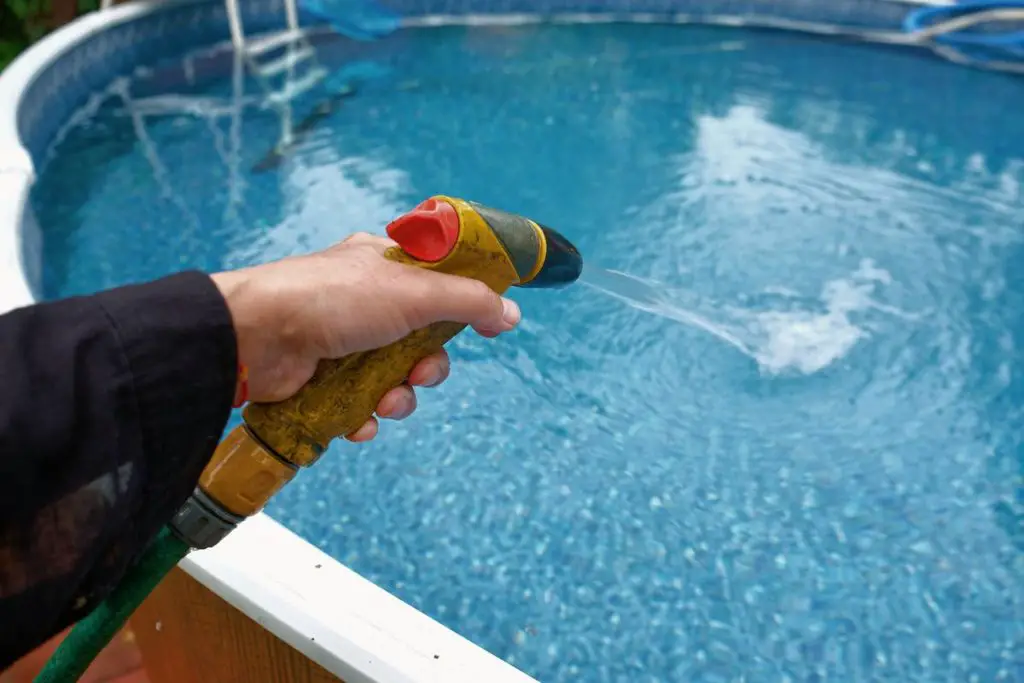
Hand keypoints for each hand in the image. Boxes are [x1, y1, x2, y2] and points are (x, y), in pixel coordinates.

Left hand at [211, 233, 520, 440]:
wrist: (254, 338)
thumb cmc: (332, 299)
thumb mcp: (412, 292)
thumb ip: (467, 301)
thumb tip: (511, 313)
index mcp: (383, 265)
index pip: (439, 281)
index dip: (465, 304)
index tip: (489, 326)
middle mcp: (365, 300)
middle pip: (422, 339)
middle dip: (428, 366)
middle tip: (419, 373)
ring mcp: (342, 341)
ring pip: (394, 377)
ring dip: (399, 398)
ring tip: (385, 403)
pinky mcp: (322, 379)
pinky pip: (361, 404)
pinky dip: (365, 416)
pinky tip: (358, 420)